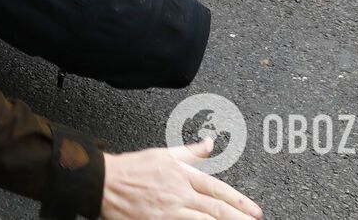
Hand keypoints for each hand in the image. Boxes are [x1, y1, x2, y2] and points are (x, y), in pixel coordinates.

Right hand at [100, 141, 261, 219]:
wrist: (103, 182)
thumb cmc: (132, 169)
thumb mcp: (163, 154)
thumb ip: (190, 153)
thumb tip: (209, 144)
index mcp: (182, 175)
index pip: (217, 190)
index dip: (238, 201)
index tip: (254, 211)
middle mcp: (179, 194)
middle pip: (215, 209)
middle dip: (238, 218)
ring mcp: (169, 212)